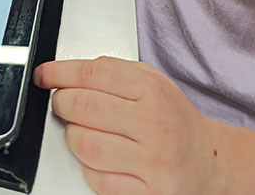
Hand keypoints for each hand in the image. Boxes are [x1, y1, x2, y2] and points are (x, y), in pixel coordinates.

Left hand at [35, 57, 221, 194]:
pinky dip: (88, 168)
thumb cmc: (175, 119)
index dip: (59, 72)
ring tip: (80, 130)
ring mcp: (151, 161)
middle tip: (61, 103)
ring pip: (86, 145)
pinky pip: (98, 180)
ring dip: (72, 137)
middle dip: (61, 103)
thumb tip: (70, 72)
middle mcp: (153, 124)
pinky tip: (98, 158)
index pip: (92, 73)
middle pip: (84, 107)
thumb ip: (115, 71)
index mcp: (152, 90)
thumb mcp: (153, 82)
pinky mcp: (148, 193)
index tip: (44, 75)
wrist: (210, 162)